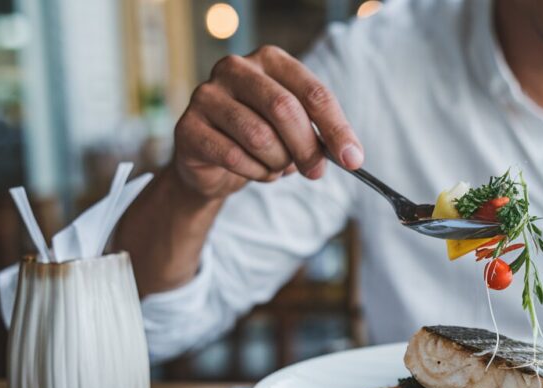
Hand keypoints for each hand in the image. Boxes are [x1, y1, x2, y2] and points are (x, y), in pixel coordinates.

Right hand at [171, 45, 363, 198]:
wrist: (213, 163)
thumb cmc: (263, 138)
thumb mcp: (297, 130)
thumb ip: (321, 136)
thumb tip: (349, 156)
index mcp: (270, 60)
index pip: (312, 92)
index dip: (336, 128)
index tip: (353, 160)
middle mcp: (235, 68)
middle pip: (284, 109)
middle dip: (307, 148)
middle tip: (316, 172)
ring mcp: (207, 95)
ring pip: (259, 136)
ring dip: (277, 162)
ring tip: (276, 166)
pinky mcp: (188, 126)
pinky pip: (234, 156)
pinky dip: (254, 173)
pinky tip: (254, 171)